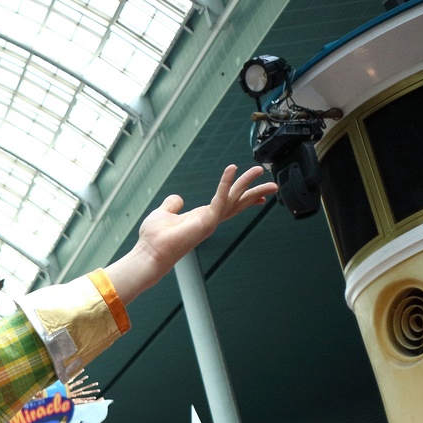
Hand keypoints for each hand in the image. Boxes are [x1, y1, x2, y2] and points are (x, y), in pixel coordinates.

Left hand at [105, 165, 278, 302]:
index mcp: (202, 217)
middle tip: (273, 184)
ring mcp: (210, 221)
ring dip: (247, 183)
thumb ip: (172, 205)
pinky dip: (225, 183)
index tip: (259, 195)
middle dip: (255, 192)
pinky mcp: (206, 220)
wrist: (149, 253)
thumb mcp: (163, 214)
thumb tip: (177, 198)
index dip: (243, 198)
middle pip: (238, 203)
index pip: (227, 205)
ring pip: (234, 198)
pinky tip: (231, 168)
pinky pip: (220, 198)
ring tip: (260, 170)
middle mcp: (209, 220)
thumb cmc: (153, 239)